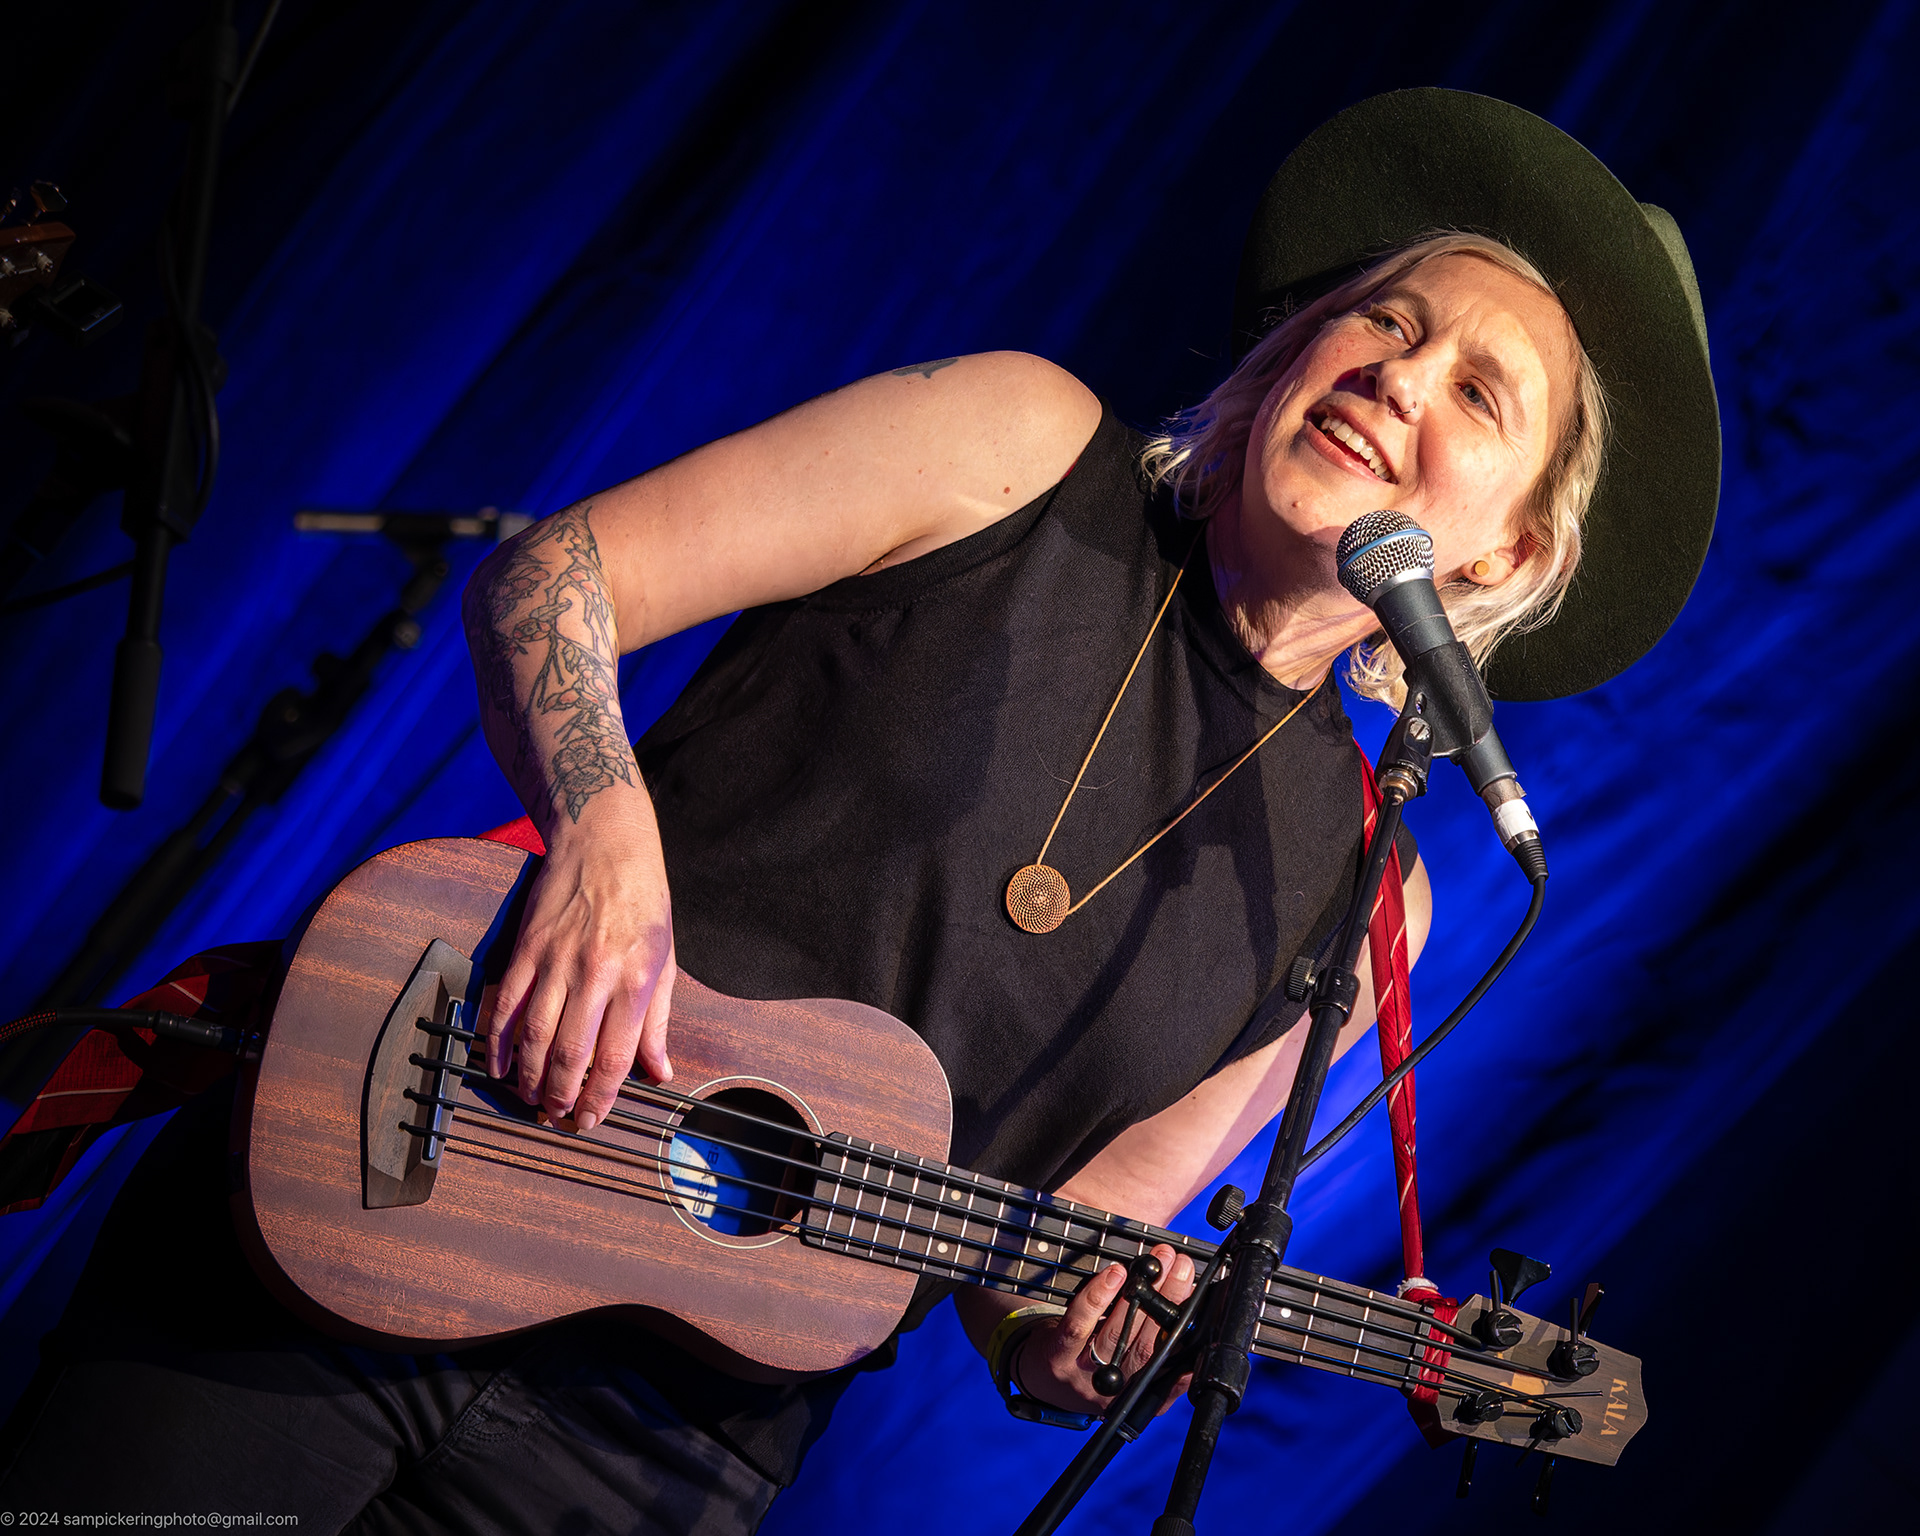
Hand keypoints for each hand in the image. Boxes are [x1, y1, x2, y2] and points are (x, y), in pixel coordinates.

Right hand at [481, 795, 676, 1129]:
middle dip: (561, 1096)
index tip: (591, 1120)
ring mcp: (556, 960)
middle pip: (571, 1053)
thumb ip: (659, 1021)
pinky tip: (501, 1065)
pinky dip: (499, 1042)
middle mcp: (596, 973)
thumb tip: (661, 1072)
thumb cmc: (644, 902)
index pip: (617, 1057)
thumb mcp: (666, 960)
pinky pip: (506, 1005)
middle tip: (557, 1116)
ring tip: (532, 1098)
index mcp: (637, 979)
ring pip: (535, 1036)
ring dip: (530, 1077)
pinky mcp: (526, 948)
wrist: (605, 842)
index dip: (602, 1098)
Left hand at [1015, 1244, 1195, 1413]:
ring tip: (1158, 1260)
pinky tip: (1115, 1275)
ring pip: (1118, 1332)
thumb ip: (1165, 1362)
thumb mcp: (1132, 1373)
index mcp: (1140, 1394)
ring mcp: (1084, 1375)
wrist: (1038, 1378)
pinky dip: (1099, 1298)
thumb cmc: (1095, 1364)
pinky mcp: (1058, 1356)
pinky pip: (1080, 1324)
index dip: (1188, 1330)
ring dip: (1142, 1292)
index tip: (1202, 1298)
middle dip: (1170, 1299)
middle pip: (1148, 1342)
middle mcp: (1114, 1390)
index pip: (1171, 1361)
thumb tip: (1199, 1340)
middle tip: (1183, 1265)